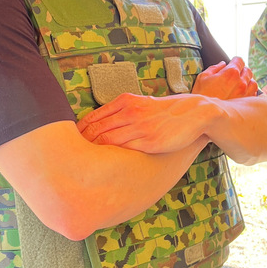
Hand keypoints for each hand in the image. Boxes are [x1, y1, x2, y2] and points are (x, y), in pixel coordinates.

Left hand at [77, 92, 208, 153]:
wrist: (195, 112)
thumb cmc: (167, 111)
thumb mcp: (142, 103)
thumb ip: (123, 110)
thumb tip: (102, 123)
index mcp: (126, 101)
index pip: (93, 117)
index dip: (79, 132)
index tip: (71, 143)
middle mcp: (130, 112)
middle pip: (95, 130)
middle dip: (80, 144)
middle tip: (70, 157)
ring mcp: (139, 127)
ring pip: (106, 141)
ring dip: (92, 153)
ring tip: (82, 165)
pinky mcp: (150, 142)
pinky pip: (124, 151)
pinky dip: (112, 158)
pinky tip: (105, 166)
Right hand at [192, 56, 258, 99]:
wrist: (204, 116)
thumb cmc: (201, 96)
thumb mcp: (202, 78)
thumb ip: (214, 68)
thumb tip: (222, 64)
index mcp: (231, 73)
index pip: (239, 60)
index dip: (235, 61)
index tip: (232, 63)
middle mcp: (241, 82)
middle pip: (247, 71)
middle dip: (241, 70)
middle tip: (234, 75)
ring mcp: (245, 94)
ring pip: (253, 82)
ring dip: (247, 81)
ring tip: (239, 85)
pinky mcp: (247, 104)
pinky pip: (254, 94)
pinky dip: (250, 92)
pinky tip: (242, 94)